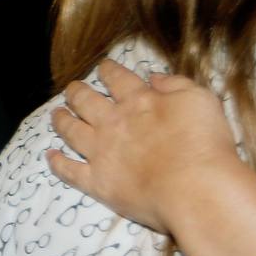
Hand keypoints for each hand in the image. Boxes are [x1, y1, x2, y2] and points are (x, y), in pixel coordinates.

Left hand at [47, 59, 241, 232]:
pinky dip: (57, 163)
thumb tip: (153, 78)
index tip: (102, 67)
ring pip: (72, 131)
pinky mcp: (97, 182)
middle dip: (77, 92)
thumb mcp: (200, 99)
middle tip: (72, 89)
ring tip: (55, 114)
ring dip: (62, 120)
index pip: (117, 78)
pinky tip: (50, 156)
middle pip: (86, 101)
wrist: (195, 188)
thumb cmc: (204, 143)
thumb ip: (175, 84)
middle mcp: (113, 122)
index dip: (107, 70)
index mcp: (139, 100)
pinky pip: (70, 170)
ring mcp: (101, 152)